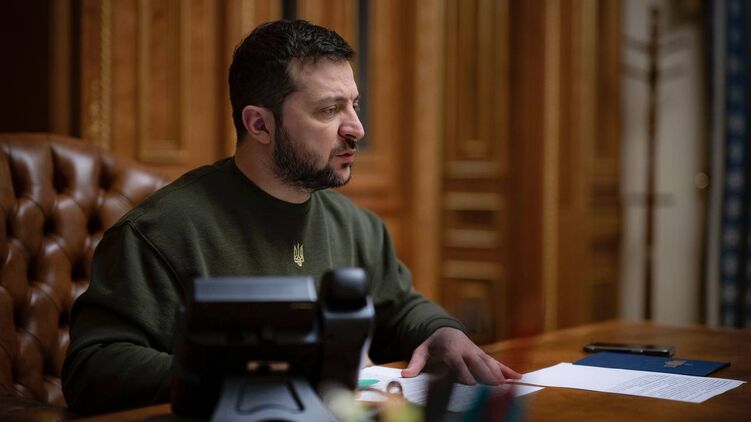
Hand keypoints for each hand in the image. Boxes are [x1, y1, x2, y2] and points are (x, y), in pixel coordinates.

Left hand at [401, 327, 521, 384]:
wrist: (445, 330)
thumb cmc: (433, 345)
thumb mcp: (421, 352)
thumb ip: (415, 364)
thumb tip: (405, 375)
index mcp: (451, 350)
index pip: (460, 364)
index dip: (465, 375)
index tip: (470, 386)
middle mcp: (467, 351)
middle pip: (478, 365)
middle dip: (485, 375)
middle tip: (494, 388)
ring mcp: (477, 353)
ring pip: (490, 363)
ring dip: (499, 374)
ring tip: (506, 386)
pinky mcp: (484, 355)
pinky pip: (497, 363)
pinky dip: (507, 370)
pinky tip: (518, 378)